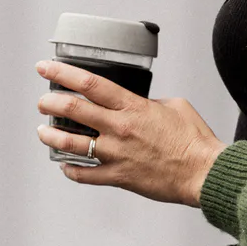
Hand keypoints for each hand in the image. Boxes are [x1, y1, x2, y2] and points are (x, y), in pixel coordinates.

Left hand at [35, 61, 227, 207]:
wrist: (203, 172)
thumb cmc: (194, 141)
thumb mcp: (175, 105)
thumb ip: (150, 102)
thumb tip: (138, 104)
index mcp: (133, 107)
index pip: (89, 84)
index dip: (62, 73)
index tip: (46, 68)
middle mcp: (120, 128)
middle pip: (72, 110)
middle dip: (50, 102)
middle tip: (43, 101)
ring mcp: (116, 154)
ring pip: (70, 144)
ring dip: (51, 136)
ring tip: (43, 131)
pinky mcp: (119, 177)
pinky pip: (85, 175)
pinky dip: (70, 170)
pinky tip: (64, 166)